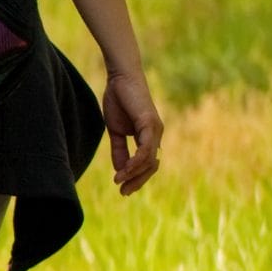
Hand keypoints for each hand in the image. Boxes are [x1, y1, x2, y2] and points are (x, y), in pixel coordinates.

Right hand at [102, 68, 163, 195]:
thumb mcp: (115, 130)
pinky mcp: (150, 124)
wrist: (120, 78)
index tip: (121, 187)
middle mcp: (156, 135)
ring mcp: (155, 130)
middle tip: (123, 192)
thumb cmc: (118, 100)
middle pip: (151, 166)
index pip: (147, 164)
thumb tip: (120, 170)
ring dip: (134, 173)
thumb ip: (119, 150)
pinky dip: (136, 161)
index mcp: (149, 137)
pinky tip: (125, 169)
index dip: (136, 177)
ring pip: (149, 160)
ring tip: (119, 181)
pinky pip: (145, 149)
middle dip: (137, 181)